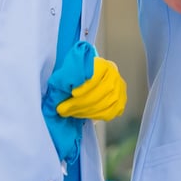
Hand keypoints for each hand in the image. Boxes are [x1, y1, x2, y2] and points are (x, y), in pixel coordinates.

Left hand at [42, 42, 125, 162]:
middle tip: (63, 110)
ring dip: (84, 112)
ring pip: (104, 104)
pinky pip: (110, 112)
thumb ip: (68, 73)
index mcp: (102, 64)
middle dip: (79, 104)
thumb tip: (59, 83)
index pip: (97, 75)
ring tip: (70, 113)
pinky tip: (84, 115)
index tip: (72, 93)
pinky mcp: (121, 100)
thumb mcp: (72, 68)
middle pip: (100, 92)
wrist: (92, 77)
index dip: (85, 86)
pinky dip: (96, 116)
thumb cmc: (79, 73)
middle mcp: (114, 75)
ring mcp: (119, 88)